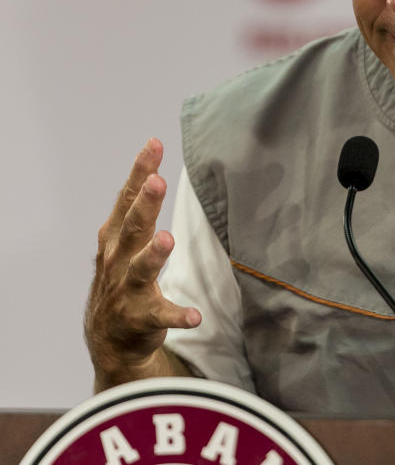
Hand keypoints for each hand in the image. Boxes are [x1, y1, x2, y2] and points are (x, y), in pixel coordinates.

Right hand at [84, 139, 199, 386]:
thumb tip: (153, 171)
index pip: (125, 201)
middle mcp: (117, 262)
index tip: (154, 144)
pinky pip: (162, 316)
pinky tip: (195, 315)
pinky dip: (178, 316)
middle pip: (132, 229)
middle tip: (157, 181)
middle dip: (144, 205)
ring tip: (167, 238)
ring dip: (153, 255)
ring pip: (140, 271)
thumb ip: (135, 211)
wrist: (110, 340)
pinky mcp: (142, 319)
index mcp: (114, 241)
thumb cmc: (120, 280)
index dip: (139, 173)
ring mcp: (127, 292)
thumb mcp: (121, 244)